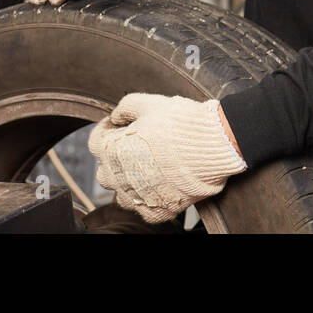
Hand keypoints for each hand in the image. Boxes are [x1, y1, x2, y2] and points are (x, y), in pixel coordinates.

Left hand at [87, 94, 246, 224]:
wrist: (217, 145)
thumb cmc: (184, 123)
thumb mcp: (151, 102)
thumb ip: (125, 106)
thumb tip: (117, 115)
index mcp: (112, 150)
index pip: (96, 141)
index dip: (108, 128)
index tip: (121, 124)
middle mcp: (119, 178)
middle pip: (106, 169)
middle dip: (117, 156)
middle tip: (139, 144)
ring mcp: (138, 197)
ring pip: (123, 192)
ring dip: (131, 179)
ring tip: (153, 164)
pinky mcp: (157, 210)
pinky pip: (145, 207)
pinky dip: (150, 196)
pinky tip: (164, 181)